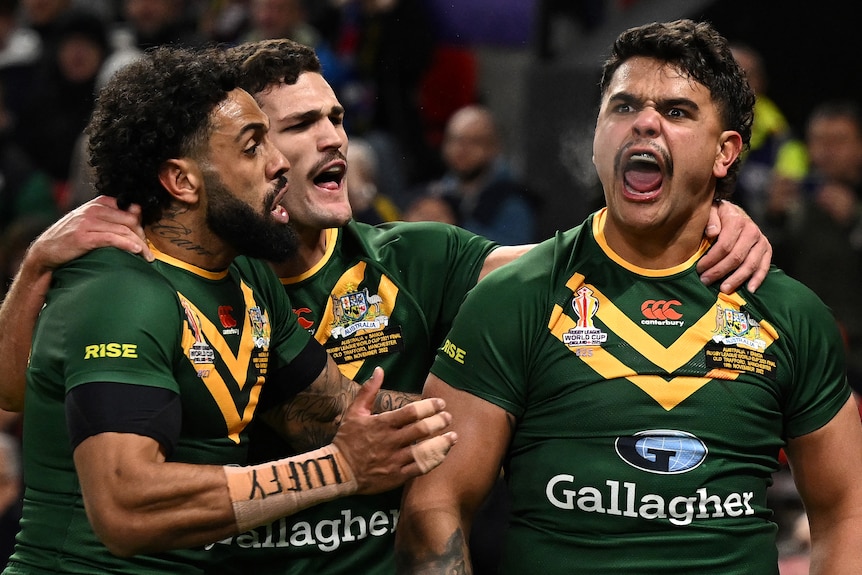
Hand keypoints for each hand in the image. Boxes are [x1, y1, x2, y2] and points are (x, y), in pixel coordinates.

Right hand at [25, 195, 151, 273]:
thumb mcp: (92, 221)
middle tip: (148, 251)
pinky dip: (127, 244)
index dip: (141, 225)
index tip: (145, 239)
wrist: (46, 250)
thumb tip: (138, 210)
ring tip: (148, 257)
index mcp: (98, 203)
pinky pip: (112, 238)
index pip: (130, 211)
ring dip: (140, 244)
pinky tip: (136, 251)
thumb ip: (113, 216)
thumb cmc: (71, 237)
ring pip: (124, 230)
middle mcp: (93, 209)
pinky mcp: (84, 237)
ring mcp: (88, 222)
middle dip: (142, 236)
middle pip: (130, 220)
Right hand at [333, 367, 456, 494]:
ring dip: (441, 442)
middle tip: (448, 417)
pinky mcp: (396, 476)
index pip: (411, 412)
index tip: (440, 403)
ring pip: (423, 450)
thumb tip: (379, 370)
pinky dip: (433, 461)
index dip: (429, 406)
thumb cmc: (347, 439)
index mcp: (382, 424)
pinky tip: (443, 454)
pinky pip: (419, 468)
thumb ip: (368, 391)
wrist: (338, 471)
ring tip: (453, 437)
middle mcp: (390, 441)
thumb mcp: (354, 412)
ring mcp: (394, 460)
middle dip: (439, 422)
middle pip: (421, 430)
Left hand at [698, 200, 771, 292]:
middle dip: (719, 271)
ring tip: (723, 289)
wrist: (735, 211)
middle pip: (736, 257)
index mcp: (737, 221)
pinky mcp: (767, 249)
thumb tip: (712, 233)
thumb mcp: (711, 210)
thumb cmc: (718, 215)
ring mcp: (761, 241)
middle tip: (705, 281)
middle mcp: (752, 231)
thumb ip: (710, 219)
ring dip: (736, 279)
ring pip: (750, 264)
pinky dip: (758, 279)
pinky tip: (749, 290)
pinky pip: (765, 266)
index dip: (711, 260)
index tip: (699, 269)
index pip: (724, 245)